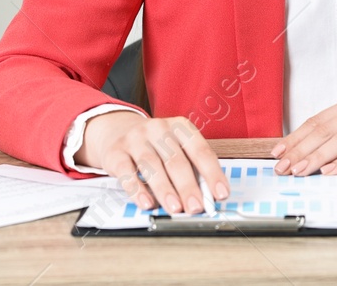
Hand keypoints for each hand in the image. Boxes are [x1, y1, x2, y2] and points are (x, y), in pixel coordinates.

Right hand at [80, 112, 230, 215]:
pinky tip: (147, 203)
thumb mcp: (176, 149)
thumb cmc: (156, 146)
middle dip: (188, 186)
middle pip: (176, 159)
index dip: (212, 173)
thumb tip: (206, 198)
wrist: (117, 131)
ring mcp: (135, 139)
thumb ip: (191, 170)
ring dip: (165, 189)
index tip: (220, 194)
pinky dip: (137, 190)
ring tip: (175, 208)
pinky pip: (126, 172)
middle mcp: (158, 128)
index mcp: (180, 126)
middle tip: (196, 207)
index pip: (200, 150)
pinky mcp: (116, 152)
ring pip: (152, 165)